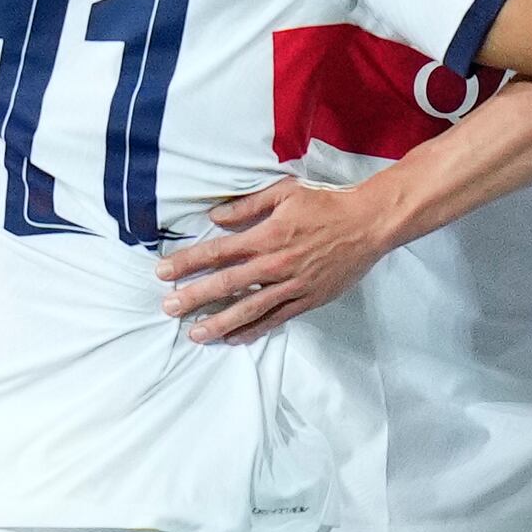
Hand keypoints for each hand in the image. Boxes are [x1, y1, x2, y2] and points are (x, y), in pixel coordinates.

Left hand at [158, 175, 393, 343]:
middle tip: (168, 308)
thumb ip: (248, 206)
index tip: (163, 272)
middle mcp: (275, 265)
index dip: (187, 263)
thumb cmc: (326, 204)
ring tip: (196, 334)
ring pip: (248, 309)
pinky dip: (254, 330)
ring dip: (219, 322)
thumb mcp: (285, 193)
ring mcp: (291, 286)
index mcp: (266, 237)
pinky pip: (275, 319)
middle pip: (226, 285)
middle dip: (194, 298)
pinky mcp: (307, 300)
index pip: (218, 253)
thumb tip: (215, 218)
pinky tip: (234, 339)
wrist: (368, 224)